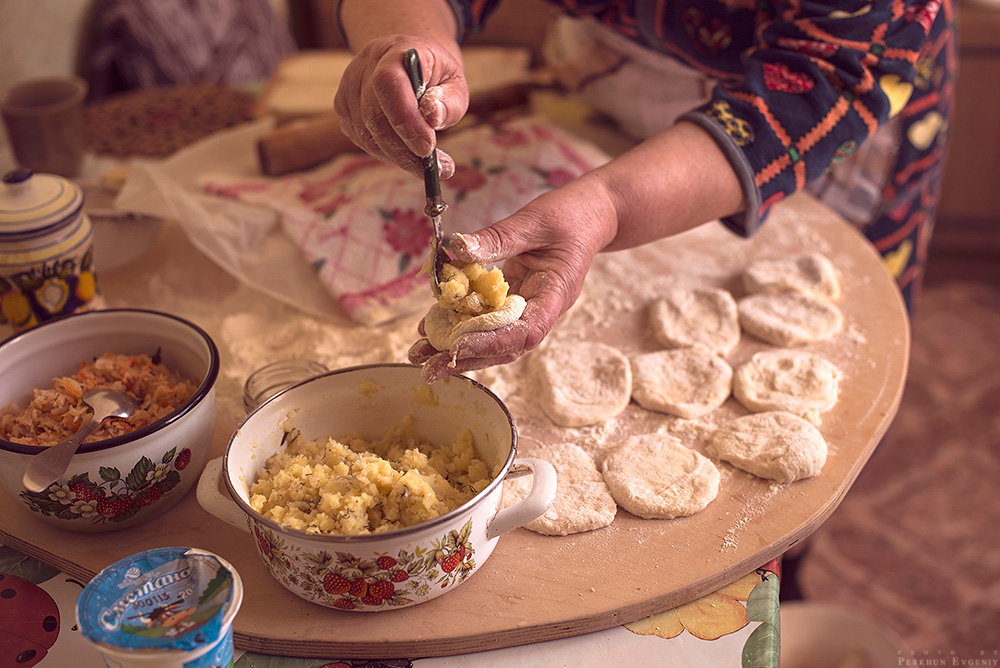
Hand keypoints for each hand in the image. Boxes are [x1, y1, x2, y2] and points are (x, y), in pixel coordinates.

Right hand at [333, 36, 468, 178]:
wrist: (411, 63)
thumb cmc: (437, 75)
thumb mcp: (455, 82)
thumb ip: (449, 101)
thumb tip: (432, 118)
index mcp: (395, 50)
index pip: (388, 83)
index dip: (405, 119)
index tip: (428, 148)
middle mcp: (365, 65)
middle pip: (374, 115)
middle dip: (404, 150)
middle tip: (434, 169)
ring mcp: (349, 86)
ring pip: (366, 133)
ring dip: (397, 156)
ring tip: (426, 166)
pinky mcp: (343, 106)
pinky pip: (362, 139)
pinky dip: (385, 153)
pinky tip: (406, 154)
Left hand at [408, 172, 618, 381]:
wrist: (592, 214)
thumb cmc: (571, 216)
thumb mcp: (533, 221)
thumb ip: (497, 238)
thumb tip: (457, 249)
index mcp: (555, 296)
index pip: (525, 332)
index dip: (491, 343)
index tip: (457, 347)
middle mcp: (540, 309)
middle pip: (503, 347)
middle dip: (464, 358)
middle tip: (425, 366)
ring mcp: (527, 307)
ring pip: (491, 339)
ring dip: (456, 348)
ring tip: (419, 353)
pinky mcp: (513, 298)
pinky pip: (485, 318)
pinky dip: (459, 324)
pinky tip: (429, 327)